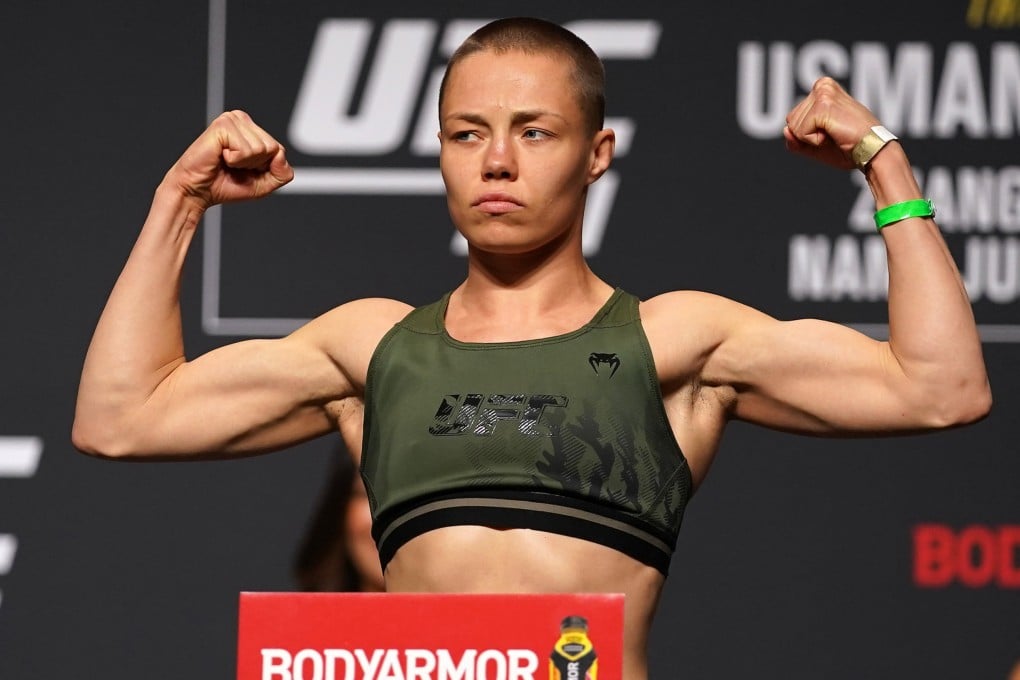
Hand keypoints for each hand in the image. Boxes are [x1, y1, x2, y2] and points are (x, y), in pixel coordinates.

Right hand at [163, 110, 293, 209]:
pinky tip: (221, 156)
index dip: (265, 168)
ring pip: (262, 149)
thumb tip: (280, 154)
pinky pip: (246, 150)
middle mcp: (242, 119)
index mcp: (252, 129)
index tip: (244, 169)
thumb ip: (282, 173)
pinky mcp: (223, 125)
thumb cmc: (225, 185)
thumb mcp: (264, 184)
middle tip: (234, 166)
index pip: (279, 150)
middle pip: (273, 148)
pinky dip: (235, 161)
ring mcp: (232, 119)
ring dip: (244, 163)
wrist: (196, 191)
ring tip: (227, 161)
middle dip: (256, 165)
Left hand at [782, 77, 880, 170]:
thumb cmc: (847, 147)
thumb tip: (785, 130)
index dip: (807, 134)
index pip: (793, 118)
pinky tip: (834, 135)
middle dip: (808, 136)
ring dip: (812, 139)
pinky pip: (800, 133)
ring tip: (835, 133)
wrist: (871, 151)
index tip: (831, 132)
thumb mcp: (814, 144)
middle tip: (834, 134)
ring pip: (793, 127)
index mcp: (822, 88)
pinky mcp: (822, 105)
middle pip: (791, 122)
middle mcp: (822, 86)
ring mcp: (822, 93)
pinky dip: (814, 141)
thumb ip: (795, 140)